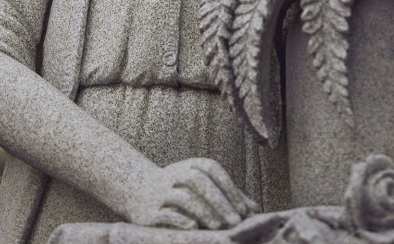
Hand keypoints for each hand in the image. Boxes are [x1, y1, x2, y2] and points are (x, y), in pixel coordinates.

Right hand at [130, 158, 258, 230]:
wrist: (139, 192)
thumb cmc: (180, 190)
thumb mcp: (203, 187)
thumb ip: (227, 196)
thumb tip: (254, 209)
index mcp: (191, 165)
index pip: (213, 169)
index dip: (229, 188)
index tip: (243, 210)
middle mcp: (176, 174)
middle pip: (198, 181)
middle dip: (219, 201)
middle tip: (235, 221)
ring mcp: (162, 191)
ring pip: (183, 197)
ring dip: (203, 211)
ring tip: (218, 228)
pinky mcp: (150, 211)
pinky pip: (165, 213)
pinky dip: (179, 219)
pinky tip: (193, 227)